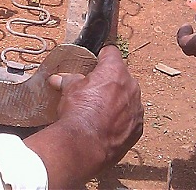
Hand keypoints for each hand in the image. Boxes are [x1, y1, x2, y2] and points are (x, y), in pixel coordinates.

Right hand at [24, 46, 142, 187]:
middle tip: (93, 91)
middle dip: (109, 81)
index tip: (95, 63)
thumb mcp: (69, 90)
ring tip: (99, 111)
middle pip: (121, 76)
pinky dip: (121, 120)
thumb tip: (57, 79)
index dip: (101, 56)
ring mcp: (137, 108)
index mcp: (114, 71)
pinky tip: (106, 126)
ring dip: (117, 101)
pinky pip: (131, 118)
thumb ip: (68, 81)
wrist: (85, 144)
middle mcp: (131, 86)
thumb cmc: (78, 112)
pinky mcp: (138, 128)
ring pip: (128, 97)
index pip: (111, 52)